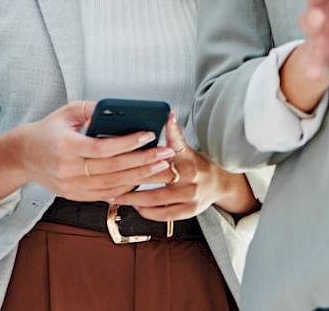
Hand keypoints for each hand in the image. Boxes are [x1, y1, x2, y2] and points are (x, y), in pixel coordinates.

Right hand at [11, 102, 176, 201]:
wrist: (24, 156)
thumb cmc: (48, 130)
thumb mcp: (67, 111)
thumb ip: (93, 109)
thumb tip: (122, 111)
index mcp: (64, 146)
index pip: (102, 148)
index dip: (128, 143)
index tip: (148, 135)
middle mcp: (68, 170)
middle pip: (113, 169)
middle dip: (143, 162)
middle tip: (165, 154)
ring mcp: (71, 186)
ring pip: (113, 185)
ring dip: (140, 177)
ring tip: (161, 167)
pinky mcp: (75, 195)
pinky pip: (106, 194)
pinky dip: (126, 187)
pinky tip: (142, 179)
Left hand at [114, 113, 257, 221]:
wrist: (220, 185)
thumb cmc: (197, 163)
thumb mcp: (187, 147)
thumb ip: (174, 135)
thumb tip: (168, 114)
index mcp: (188, 157)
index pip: (174, 144)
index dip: (163, 137)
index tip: (143, 137)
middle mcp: (190, 177)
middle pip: (154, 177)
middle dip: (130, 179)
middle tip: (109, 178)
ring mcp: (190, 196)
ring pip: (154, 200)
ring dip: (132, 199)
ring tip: (115, 196)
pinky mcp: (189, 211)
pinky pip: (162, 214)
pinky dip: (146, 211)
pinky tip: (135, 206)